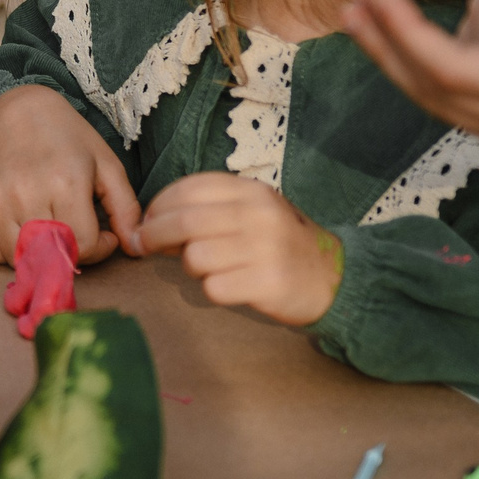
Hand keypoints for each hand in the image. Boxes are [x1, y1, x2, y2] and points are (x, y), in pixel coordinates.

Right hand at [0, 85, 142, 263]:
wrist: (19, 113)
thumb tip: (135, 248)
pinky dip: (6, 254)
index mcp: (65, 182)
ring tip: (51, 234)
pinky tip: (23, 235)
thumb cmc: (69, 139)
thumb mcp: (107, 165)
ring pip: (19, 259)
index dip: (99, 247)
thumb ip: (126, 208)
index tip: (102, 232)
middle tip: (77, 233)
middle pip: (51, 255)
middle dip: (72, 253)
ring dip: (39, 257)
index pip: (82, 245)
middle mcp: (27, 192)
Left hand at [133, 172, 339, 326]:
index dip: (158, 205)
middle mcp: (258, 215)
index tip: (147, 221)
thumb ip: (210, 208)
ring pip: (195, 257)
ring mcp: (265, 249)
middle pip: (184, 221)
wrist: (333, 277)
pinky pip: (215, 288)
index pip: (189, 188)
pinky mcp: (269, 283)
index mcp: (251, 191)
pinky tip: (229, 286)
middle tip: (145, 247)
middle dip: (154, 235)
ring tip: (208, 269)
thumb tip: (153, 220)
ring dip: (190, 267)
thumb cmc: (280, 243)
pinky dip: (213, 290)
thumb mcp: (253, 211)